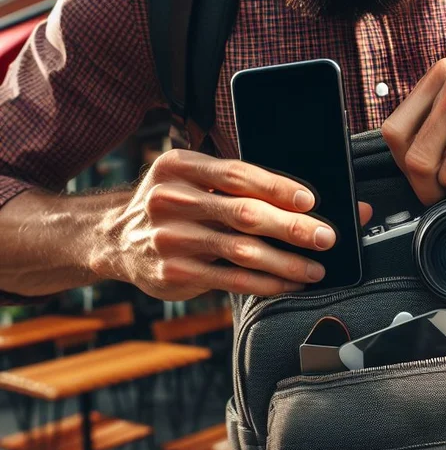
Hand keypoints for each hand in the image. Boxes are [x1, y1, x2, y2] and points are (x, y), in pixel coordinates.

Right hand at [93, 150, 371, 300]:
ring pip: (241, 252)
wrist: (115, 238)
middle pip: (244, 214)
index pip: (237, 175)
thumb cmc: (174, 203)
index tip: (309, 201)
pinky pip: (231, 280)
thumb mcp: (193, 178)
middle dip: (292, 227)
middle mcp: (172, 200)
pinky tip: (289, 283)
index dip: (277, 187)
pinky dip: (266, 283)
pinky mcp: (174, 273)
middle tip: (325, 237)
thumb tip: (307, 198)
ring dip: (286, 262)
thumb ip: (241, 183)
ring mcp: (170, 239)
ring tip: (316, 267)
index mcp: (180, 166)